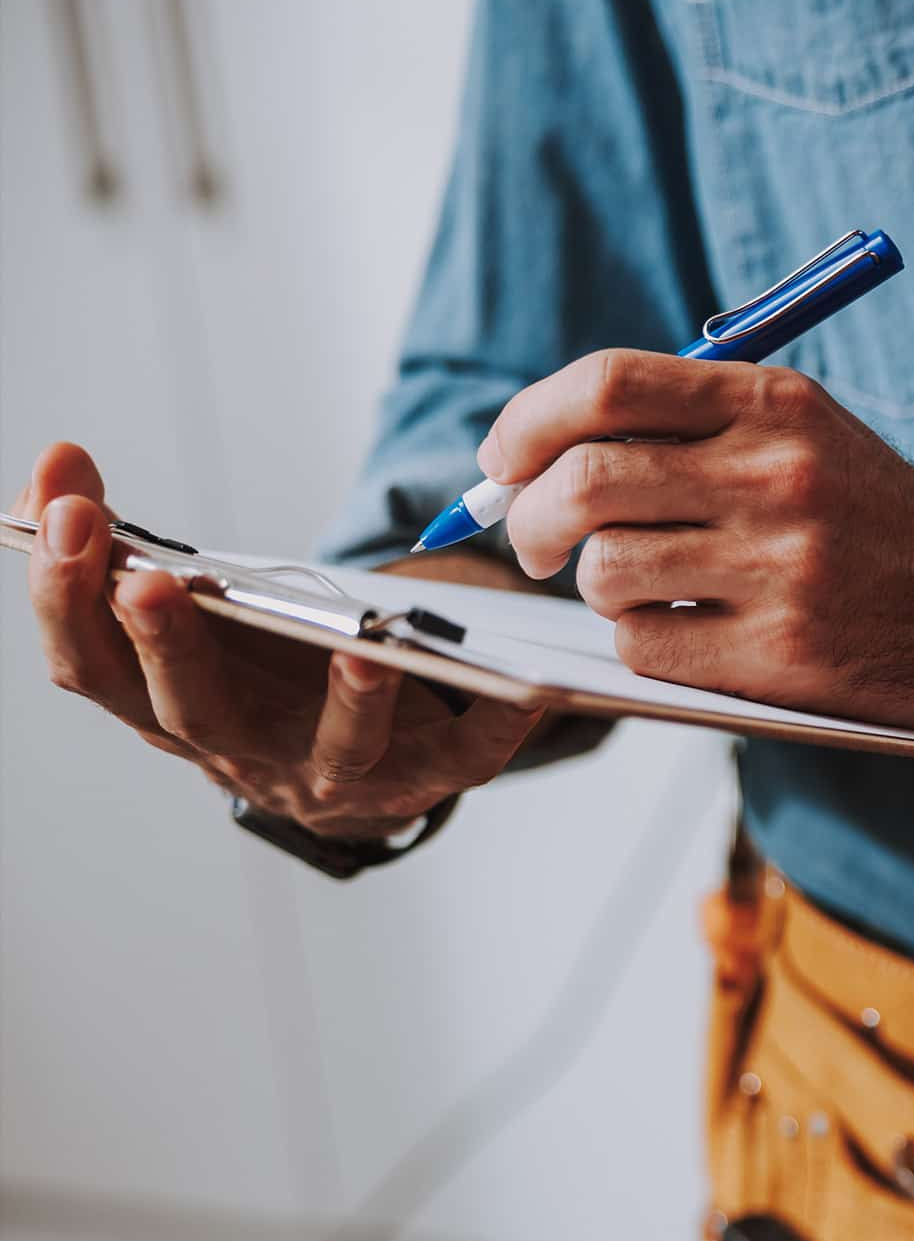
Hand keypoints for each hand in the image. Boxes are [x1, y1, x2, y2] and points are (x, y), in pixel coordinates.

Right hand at [15, 443, 541, 837]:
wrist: (355, 765)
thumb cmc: (260, 672)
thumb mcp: (187, 608)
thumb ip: (121, 542)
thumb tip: (57, 464)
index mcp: (165, 703)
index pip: (89, 664)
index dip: (67, 596)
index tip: (65, 517)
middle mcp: (241, 748)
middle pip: (189, 708)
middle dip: (163, 643)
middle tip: (148, 581)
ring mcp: (334, 771)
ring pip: (336, 748)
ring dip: (349, 701)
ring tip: (365, 650)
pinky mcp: (426, 776)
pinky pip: (468, 756)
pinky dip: (498, 724)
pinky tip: (528, 688)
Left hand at [486, 351, 913, 727]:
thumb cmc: (878, 520)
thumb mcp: (804, 434)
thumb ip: (688, 427)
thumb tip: (534, 457)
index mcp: (774, 404)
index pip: (606, 385)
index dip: (527, 423)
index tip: (504, 461)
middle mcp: (777, 477)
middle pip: (583, 482)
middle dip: (528, 519)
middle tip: (535, 541)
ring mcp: (781, 568)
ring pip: (604, 572)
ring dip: (595, 587)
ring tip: (638, 590)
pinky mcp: (782, 653)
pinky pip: (644, 646)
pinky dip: (643, 642)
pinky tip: (692, 632)